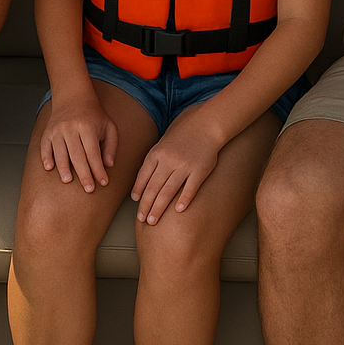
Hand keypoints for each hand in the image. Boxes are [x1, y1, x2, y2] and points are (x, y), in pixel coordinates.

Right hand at [41, 90, 118, 192]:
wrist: (73, 97)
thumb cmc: (93, 115)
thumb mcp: (109, 126)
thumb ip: (111, 146)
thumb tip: (108, 165)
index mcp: (88, 127)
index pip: (93, 153)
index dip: (98, 169)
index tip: (103, 182)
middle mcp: (71, 128)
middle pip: (77, 155)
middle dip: (84, 174)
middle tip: (88, 189)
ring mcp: (57, 130)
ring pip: (60, 152)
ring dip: (63, 168)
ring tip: (68, 181)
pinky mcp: (47, 132)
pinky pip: (45, 147)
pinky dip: (46, 158)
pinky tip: (49, 168)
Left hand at [131, 109, 221, 224]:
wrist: (207, 123)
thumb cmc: (184, 131)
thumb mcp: (164, 141)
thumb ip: (155, 158)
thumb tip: (144, 179)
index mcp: (157, 153)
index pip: (143, 176)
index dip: (138, 191)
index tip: (135, 202)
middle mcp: (168, 160)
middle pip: (153, 187)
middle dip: (145, 205)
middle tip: (141, 219)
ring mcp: (184, 166)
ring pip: (167, 192)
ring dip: (158, 208)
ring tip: (153, 221)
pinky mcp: (200, 170)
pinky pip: (190, 188)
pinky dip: (183, 200)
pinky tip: (177, 211)